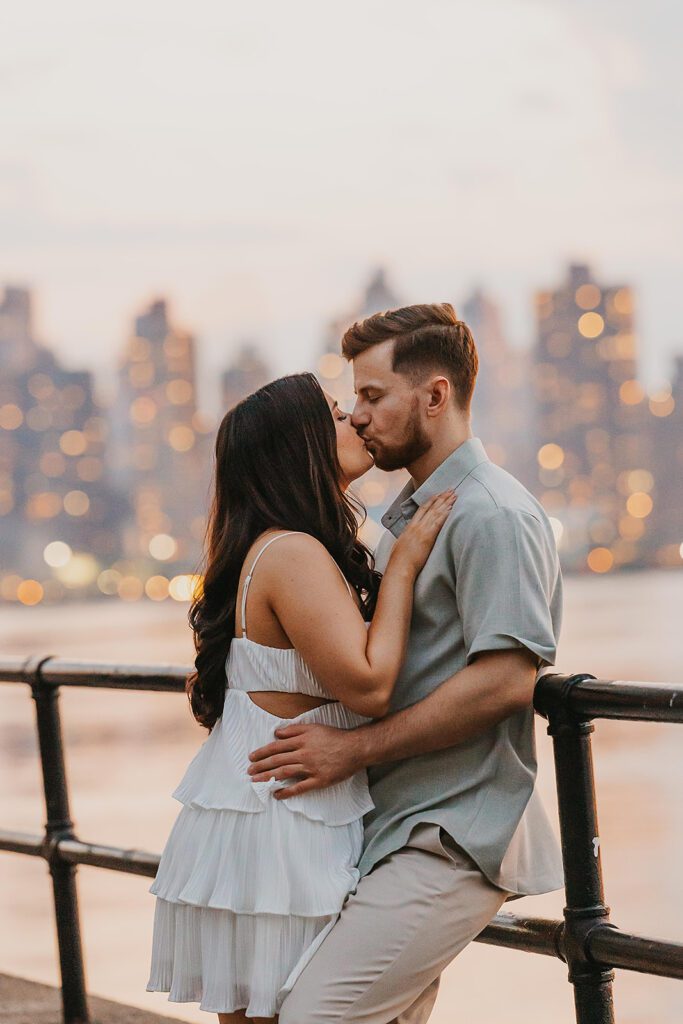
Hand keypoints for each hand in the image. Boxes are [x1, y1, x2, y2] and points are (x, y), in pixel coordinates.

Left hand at [247, 723, 365, 797]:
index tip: (252, 757)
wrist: (355, 748)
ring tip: (256, 781)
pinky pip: (300, 787)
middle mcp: (304, 753)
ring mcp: (311, 768)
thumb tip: (277, 733)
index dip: (262, 752)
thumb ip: (294, 730)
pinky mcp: (319, 780)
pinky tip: (277, 794)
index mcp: (302, 740)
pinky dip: (287, 791)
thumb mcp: (314, 727)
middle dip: (261, 766)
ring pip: (285, 772)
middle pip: (278, 760)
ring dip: (268, 777)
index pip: (277, 747)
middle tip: (249, 771)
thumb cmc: (335, 737)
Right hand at [391, 489, 455, 574]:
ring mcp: (422, 530)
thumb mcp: (401, 545)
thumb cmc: (399, 560)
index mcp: (409, 527)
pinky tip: (452, 508)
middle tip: (450, 490)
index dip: (431, 501)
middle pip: (431, 507)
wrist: (400, 566)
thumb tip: (409, 539)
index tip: (438, 494)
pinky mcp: (428, 537)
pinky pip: (438, 522)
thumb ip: (407, 539)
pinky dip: (445, 514)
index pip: (422, 509)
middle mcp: (416, 526)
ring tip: (454, 495)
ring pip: (436, 512)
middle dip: (442, 498)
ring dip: (446, 502)